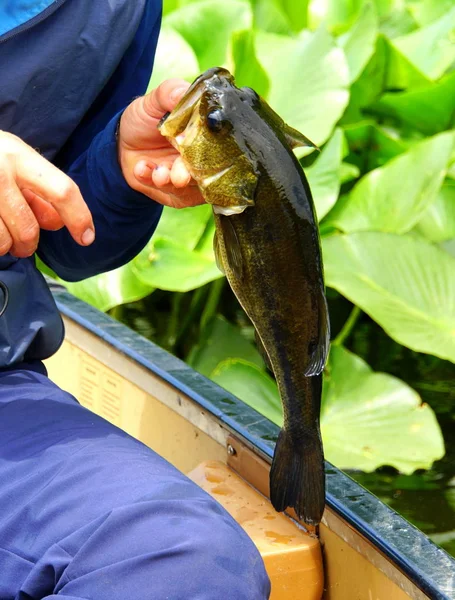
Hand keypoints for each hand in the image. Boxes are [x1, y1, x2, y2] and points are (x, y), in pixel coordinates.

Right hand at [0, 132, 93, 257]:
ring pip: (3, 243)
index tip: (87, 238)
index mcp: (18, 156)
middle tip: (23, 244)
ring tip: (0, 235)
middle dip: (29, 245)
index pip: (62, 190)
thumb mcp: (13, 160)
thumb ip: (38, 190)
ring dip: (5, 247)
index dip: (79, 217)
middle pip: (28, 229)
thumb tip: (58, 222)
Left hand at [118, 79, 204, 208]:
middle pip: (209, 173)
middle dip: (192, 174)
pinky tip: (141, 168)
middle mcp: (205, 160)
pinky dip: (154, 183)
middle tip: (179, 176)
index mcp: (207, 136)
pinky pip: (173, 195)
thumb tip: (183, 93)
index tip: (192, 146)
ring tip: (157, 173)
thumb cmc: (144, 121)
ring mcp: (193, 180)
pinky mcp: (179, 195)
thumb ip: (169, 93)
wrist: (122, 145)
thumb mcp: (154, 101)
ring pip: (191, 189)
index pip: (222, 145)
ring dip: (172, 182)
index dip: (212, 150)